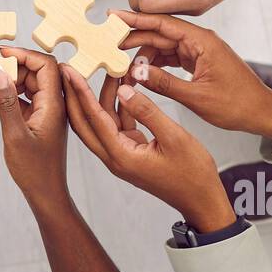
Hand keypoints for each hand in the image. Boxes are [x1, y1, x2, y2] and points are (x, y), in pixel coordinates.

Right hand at [0, 49, 68, 209]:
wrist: (46, 193)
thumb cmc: (35, 170)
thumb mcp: (15, 134)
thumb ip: (7, 102)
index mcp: (54, 104)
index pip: (46, 64)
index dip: (23, 54)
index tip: (0, 54)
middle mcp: (54, 104)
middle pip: (35, 72)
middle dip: (10, 71)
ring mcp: (47, 112)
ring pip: (28, 86)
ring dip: (6, 88)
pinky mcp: (39, 121)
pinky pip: (24, 101)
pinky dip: (7, 102)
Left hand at [61, 67, 234, 231]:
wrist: (202, 201)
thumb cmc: (192, 175)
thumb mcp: (174, 137)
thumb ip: (147, 111)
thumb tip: (125, 90)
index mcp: (121, 156)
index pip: (94, 118)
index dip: (81, 92)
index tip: (71, 71)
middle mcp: (115, 157)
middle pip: (85, 122)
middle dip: (75, 95)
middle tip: (69, 69)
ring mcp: (122, 155)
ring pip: (101, 122)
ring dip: (102, 96)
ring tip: (106, 70)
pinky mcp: (131, 151)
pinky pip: (117, 124)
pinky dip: (119, 105)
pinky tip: (124, 87)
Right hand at [115, 11, 271, 147]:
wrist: (263, 113)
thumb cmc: (238, 105)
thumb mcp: (197, 97)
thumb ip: (165, 83)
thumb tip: (136, 72)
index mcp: (202, 42)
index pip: (163, 24)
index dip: (136, 20)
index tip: (113, 17)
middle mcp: (200, 41)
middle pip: (160, 33)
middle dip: (134, 37)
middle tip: (108, 41)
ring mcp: (199, 51)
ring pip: (163, 45)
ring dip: (142, 53)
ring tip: (120, 60)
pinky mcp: (198, 61)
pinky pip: (171, 56)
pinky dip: (155, 62)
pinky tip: (140, 70)